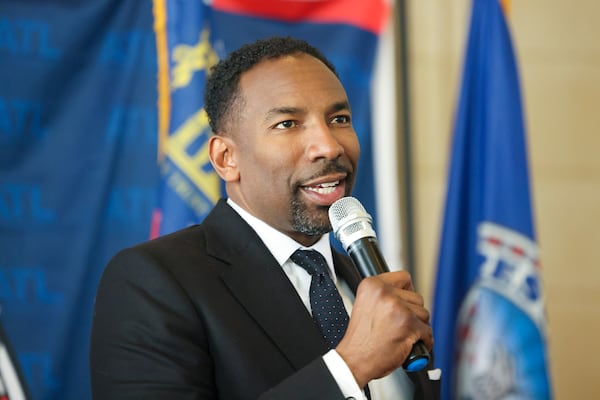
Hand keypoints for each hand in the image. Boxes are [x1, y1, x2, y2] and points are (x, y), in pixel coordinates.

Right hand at [335, 271, 432, 386]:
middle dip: (413, 312)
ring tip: (402, 335)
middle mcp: (384, 293)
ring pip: (424, 314)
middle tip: (400, 325)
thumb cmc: (360, 338)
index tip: (405, 302)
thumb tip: (405, 293)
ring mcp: (398, 308)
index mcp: (371, 285)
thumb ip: (383, 295)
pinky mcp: (408, 324)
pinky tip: (412, 344)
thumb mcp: (365, 305)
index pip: (403, 277)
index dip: (407, 291)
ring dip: (418, 326)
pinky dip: (424, 341)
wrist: (355, 360)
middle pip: (417, 297)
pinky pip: (428, 331)